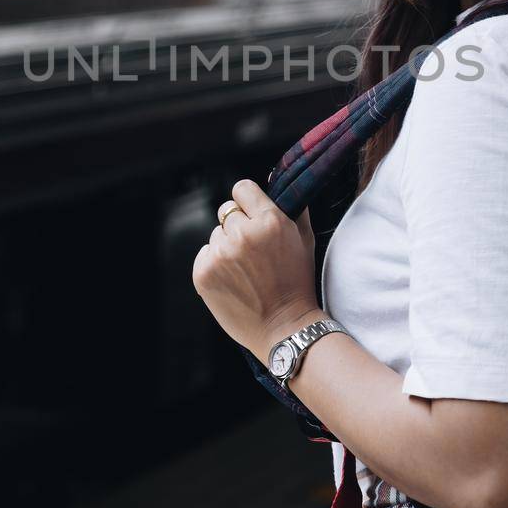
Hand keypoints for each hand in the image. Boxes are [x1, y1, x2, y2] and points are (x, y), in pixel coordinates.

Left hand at [192, 178, 321, 361]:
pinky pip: (204, 255)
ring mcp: (220, 254)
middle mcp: (243, 234)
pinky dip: (214, 265)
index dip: (247, 201)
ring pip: (216, 235)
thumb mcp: (304, 240)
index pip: (242, 189)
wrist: (284, 328)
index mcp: (269, 221)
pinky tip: (233, 281)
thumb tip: (276, 179)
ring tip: (245, 272)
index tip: (251, 215)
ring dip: (226, 248)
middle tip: (252, 252)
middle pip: (226, 211)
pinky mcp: (203, 272)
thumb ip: (292, 207)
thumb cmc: (297, 283)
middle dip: (237, 226)